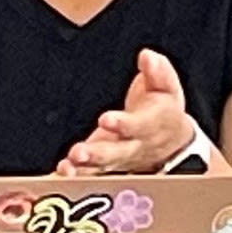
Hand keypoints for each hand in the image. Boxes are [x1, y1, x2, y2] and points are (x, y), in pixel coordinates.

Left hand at [57, 49, 193, 177]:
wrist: (172, 141)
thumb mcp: (167, 86)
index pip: (137, 126)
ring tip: (67, 167)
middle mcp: (133, 146)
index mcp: (149, 125)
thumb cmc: (163, 110)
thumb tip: (147, 57)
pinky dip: (75, 175)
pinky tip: (60, 173)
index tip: (106, 120)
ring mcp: (118, 159)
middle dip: (97, 155)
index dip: (122, 124)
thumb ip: (157, 71)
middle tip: (79, 153)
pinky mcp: (105, 165)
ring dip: (83, 168)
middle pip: (116, 153)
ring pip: (101, 167)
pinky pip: (90, 174)